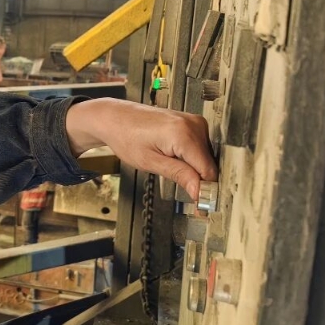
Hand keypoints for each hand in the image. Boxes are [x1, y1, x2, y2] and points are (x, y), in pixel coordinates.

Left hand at [65, 98, 217, 199]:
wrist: (115, 118)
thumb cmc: (125, 136)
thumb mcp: (150, 162)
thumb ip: (179, 175)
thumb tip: (199, 191)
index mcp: (184, 134)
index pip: (208, 170)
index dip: (205, 190)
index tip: (201, 206)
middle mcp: (193, 124)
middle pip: (209, 163)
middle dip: (199, 180)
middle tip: (183, 190)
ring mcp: (194, 121)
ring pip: (206, 157)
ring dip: (194, 168)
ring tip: (170, 166)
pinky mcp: (192, 123)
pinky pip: (200, 147)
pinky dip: (191, 158)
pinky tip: (174, 158)